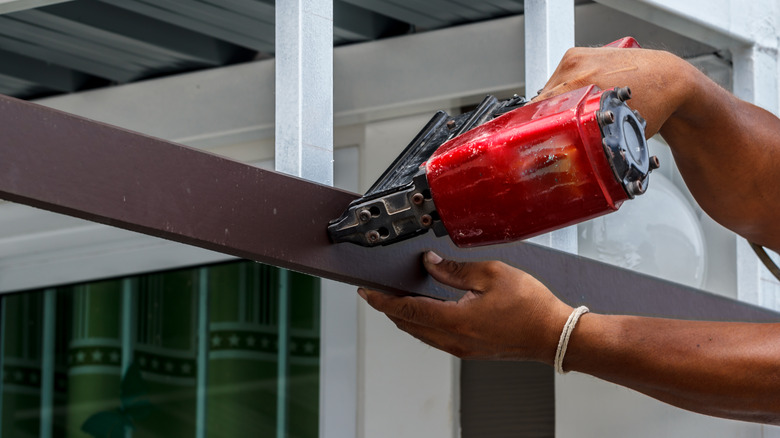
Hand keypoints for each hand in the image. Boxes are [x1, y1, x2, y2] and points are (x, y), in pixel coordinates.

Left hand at [358, 251, 572, 362]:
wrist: (554, 336)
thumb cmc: (532, 307)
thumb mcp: (491, 274)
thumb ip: (454, 269)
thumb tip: (429, 263)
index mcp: (456, 321)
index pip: (407, 311)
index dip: (383, 301)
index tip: (367, 292)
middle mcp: (455, 340)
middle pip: (409, 325)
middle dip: (390, 308)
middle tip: (377, 292)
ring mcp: (463, 349)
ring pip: (421, 333)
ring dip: (405, 317)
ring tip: (396, 299)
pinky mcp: (471, 350)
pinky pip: (435, 338)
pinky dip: (422, 323)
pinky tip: (425, 311)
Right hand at [533, 47, 697, 136]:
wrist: (670, 80)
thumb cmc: (655, 103)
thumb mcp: (616, 131)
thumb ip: (587, 139)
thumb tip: (566, 155)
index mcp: (581, 83)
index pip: (541, 109)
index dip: (538, 130)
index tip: (537, 142)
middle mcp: (576, 66)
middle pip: (543, 99)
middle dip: (547, 119)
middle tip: (558, 135)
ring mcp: (577, 57)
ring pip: (550, 89)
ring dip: (555, 105)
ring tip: (572, 118)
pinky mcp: (580, 55)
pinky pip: (559, 78)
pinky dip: (563, 92)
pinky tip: (577, 103)